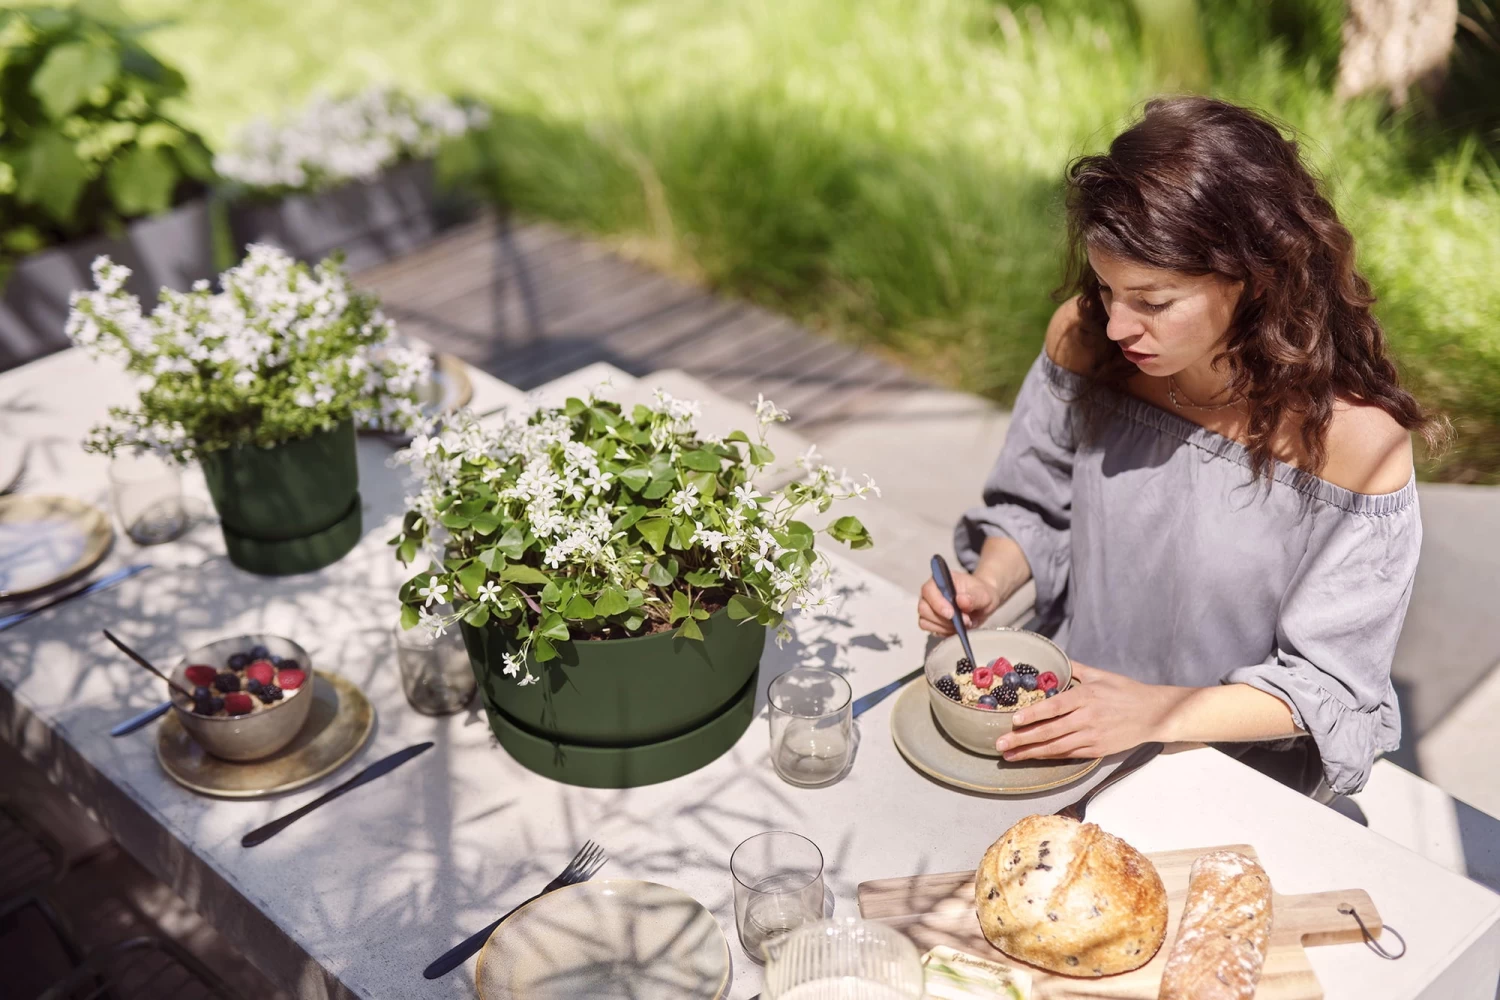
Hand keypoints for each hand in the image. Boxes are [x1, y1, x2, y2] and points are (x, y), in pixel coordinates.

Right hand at [918, 568, 1001, 634]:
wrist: (983, 604)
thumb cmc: (981, 594)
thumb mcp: (984, 595)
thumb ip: (974, 597)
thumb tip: (961, 600)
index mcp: (941, 580)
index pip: (928, 590)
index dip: (937, 603)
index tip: (952, 614)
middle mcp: (931, 593)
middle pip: (923, 608)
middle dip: (943, 619)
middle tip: (964, 620)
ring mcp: (929, 608)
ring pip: (925, 621)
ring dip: (945, 627)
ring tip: (963, 623)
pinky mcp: (932, 621)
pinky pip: (930, 630)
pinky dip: (944, 632)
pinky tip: (956, 628)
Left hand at [995, 661, 1188, 759]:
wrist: (1153, 714)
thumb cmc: (1125, 691)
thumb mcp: (1100, 675)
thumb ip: (1075, 669)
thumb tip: (1054, 658)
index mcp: (1087, 697)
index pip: (1055, 707)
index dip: (1034, 714)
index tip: (1014, 720)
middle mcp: (1088, 718)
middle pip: (1050, 731)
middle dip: (1022, 739)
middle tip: (1001, 744)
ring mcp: (1092, 737)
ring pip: (1056, 747)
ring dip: (1031, 752)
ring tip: (1010, 756)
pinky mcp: (1097, 750)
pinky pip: (1069, 754)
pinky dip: (1050, 756)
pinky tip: (1033, 757)